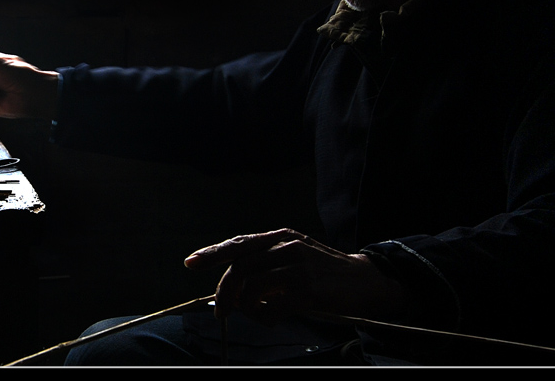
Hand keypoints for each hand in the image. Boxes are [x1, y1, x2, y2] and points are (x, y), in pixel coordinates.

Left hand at [184, 228, 408, 324]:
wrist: (364, 281)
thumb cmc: (322, 272)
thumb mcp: (293, 256)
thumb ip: (266, 264)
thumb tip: (233, 287)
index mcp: (280, 237)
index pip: (238, 243)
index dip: (212, 253)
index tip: (190, 262)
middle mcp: (287, 246)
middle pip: (240, 266)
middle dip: (224, 291)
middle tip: (223, 310)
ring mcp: (298, 266)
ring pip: (252, 286)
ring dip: (245, 305)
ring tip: (252, 313)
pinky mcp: (308, 289)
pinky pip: (273, 307)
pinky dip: (265, 316)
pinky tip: (273, 316)